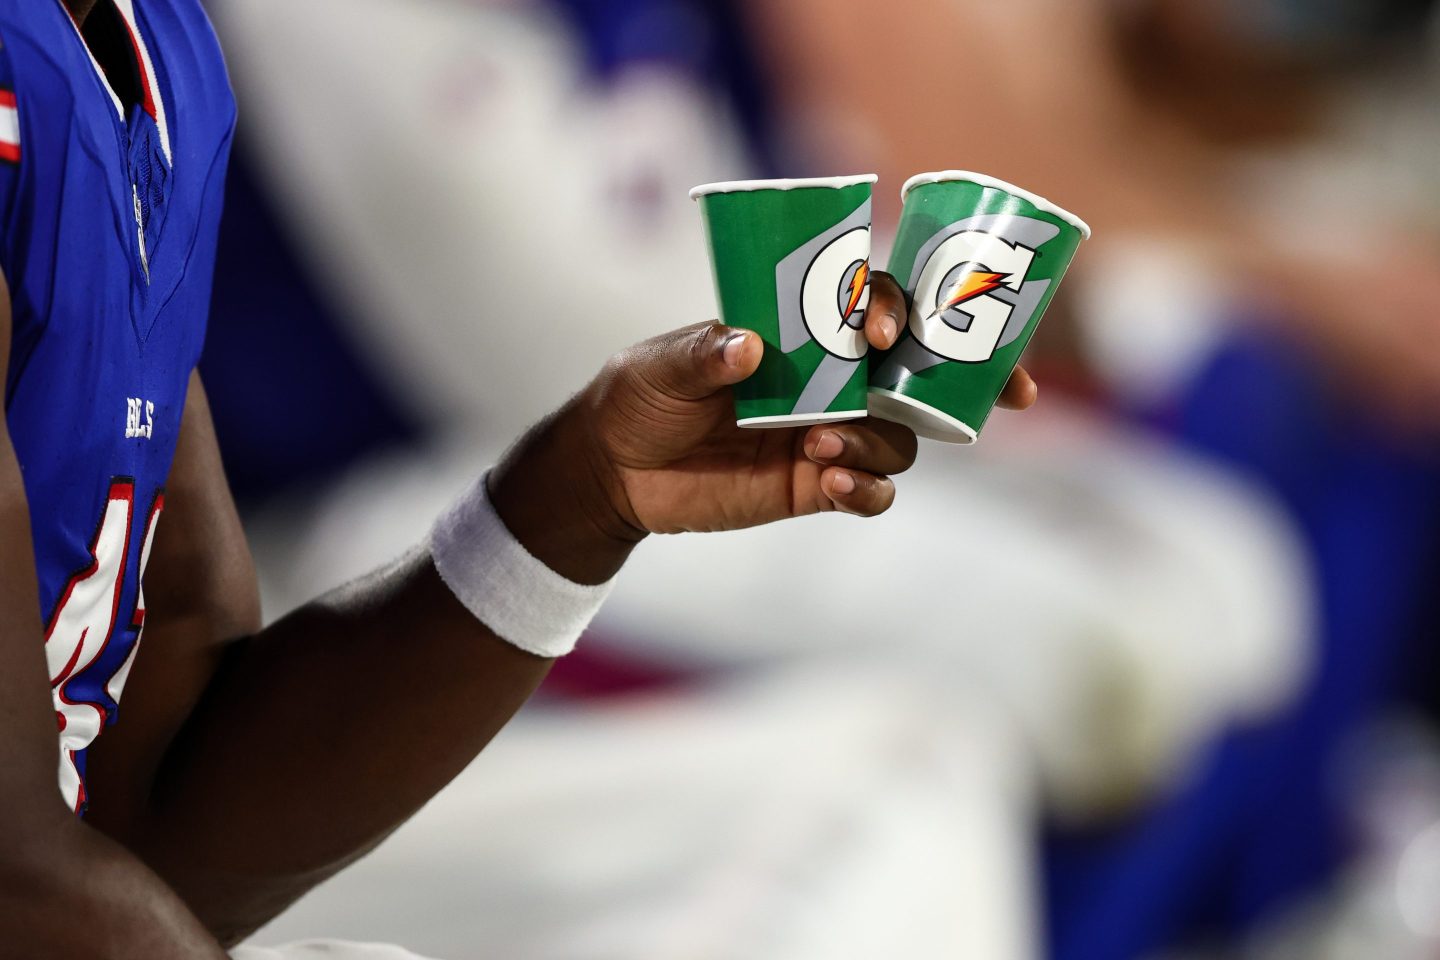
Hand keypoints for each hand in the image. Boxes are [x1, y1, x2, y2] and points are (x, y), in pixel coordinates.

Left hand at [490, 273, 1036, 580]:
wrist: (614, 471)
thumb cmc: (640, 394)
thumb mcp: (661, 365)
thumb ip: (702, 355)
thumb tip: (747, 345)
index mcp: (803, 331)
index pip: (872, 307)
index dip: (897, 310)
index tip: (880, 333)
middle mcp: (831, 379)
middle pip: (919, 373)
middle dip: (971, 378)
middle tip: (1008, 390)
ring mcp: (830, 433)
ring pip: (899, 439)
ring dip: (880, 444)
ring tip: (823, 449)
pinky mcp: (816, 486)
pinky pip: (870, 492)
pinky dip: (868, 491)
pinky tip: (834, 485)